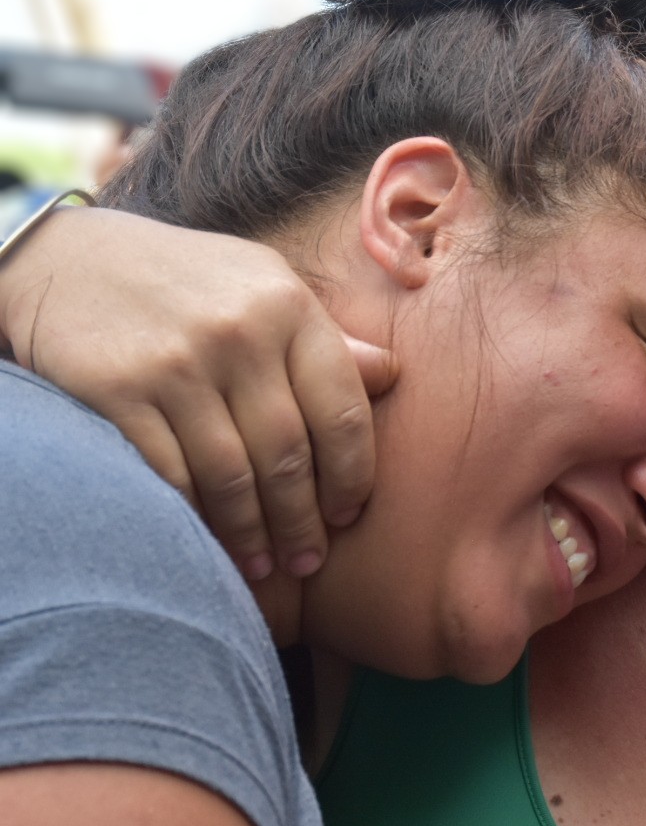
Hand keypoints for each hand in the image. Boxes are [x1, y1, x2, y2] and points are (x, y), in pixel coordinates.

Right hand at [0, 207, 395, 579]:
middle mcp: (240, 333)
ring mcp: (177, 362)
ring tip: (264, 566)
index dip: (352, 475)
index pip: (343, 411)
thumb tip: (391, 375)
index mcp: (289, 307)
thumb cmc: (192, 284)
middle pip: (289, 454)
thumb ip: (325, 338)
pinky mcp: (119, 390)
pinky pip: (170, 475)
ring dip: (251, 533)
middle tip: (308, 560)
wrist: (74, 259)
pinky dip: (194, 517)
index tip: (348, 515)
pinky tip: (208, 543)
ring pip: (232, 475)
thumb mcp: (266, 288)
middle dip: (302, 521)